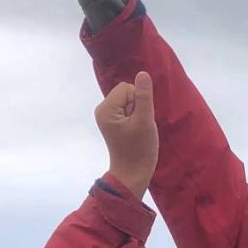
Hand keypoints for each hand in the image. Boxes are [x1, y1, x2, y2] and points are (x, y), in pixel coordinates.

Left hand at [95, 72, 156, 198]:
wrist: (133, 173)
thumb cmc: (139, 150)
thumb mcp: (145, 121)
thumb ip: (144, 96)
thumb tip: (142, 73)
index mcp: (106, 109)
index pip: (127, 87)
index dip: (138, 101)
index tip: (138, 121)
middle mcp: (102, 110)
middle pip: (127, 92)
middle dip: (137, 107)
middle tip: (138, 127)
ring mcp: (107, 116)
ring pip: (129, 101)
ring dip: (137, 113)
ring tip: (136, 131)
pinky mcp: (112, 122)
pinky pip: (128, 109)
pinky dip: (135, 118)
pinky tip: (134, 132)